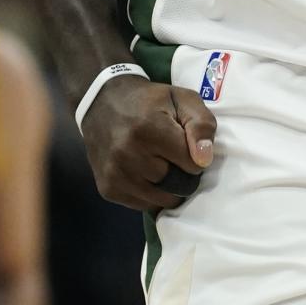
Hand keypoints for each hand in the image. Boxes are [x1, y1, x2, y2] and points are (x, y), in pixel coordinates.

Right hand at [80, 74, 216, 211]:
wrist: (101, 103)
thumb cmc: (148, 101)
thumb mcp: (182, 99)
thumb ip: (201, 124)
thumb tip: (204, 160)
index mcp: (149, 128)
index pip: (192, 164)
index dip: (194, 155)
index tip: (185, 144)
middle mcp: (128, 154)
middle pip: (177, 184)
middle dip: (181, 173)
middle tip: (172, 154)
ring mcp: (115, 174)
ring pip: (161, 200)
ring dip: (167, 187)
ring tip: (159, 163)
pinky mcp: (107, 189)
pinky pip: (143, 205)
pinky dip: (150, 194)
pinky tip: (143, 173)